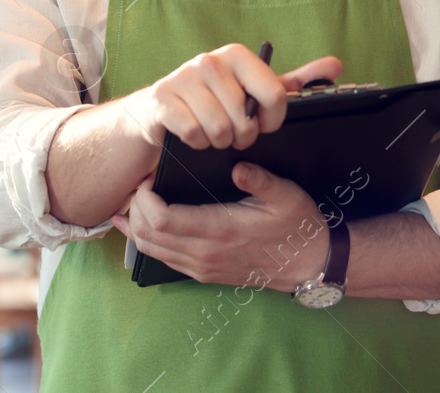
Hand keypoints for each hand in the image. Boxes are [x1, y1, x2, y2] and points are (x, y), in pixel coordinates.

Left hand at [113, 163, 330, 291]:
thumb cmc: (297, 226)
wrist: (309, 264)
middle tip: (137, 185)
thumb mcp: (285, 195)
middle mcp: (204, 254)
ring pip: (150, 252)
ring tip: (131, 202)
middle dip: (133, 209)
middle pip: (146, 236)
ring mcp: (201, 268)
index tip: (148, 178)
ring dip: (134, 227)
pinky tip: (139, 227)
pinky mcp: (203, 274)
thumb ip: (259, 179)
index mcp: (219, 231)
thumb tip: (238, 166)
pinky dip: (145, 242)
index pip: (161, 220)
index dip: (144, 199)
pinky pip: (162, 259)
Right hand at [124, 45, 341, 152]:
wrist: (160, 110)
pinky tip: (193, 137)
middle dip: (243, 136)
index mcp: (238, 55)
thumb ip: (294, 82)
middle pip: (245, 117)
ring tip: (214, 136)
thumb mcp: (253, 91)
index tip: (264, 125)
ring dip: (219, 141)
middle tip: (234, 134)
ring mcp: (183, 76)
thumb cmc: (214, 101)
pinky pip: (194, 132)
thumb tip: (336, 65)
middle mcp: (210, 60)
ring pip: (219, 127)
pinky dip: (196, 143)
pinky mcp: (162, 97)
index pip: (275, 93)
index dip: (272, 119)